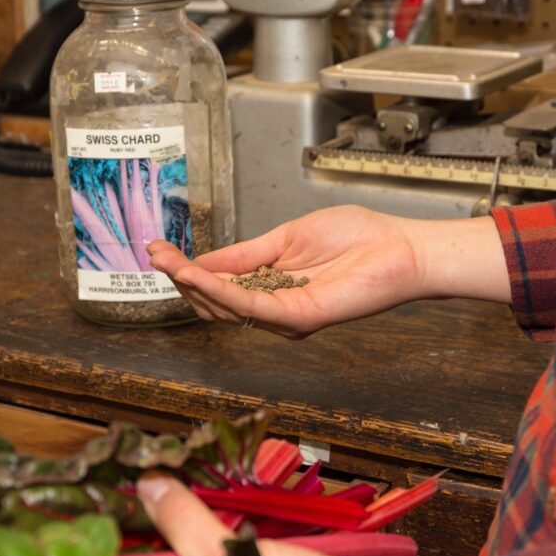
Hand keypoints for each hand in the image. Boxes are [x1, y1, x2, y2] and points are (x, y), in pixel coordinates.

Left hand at [136, 473, 482, 555]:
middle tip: (145, 482)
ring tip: (175, 482)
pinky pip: (235, 550)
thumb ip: (187, 525)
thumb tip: (148, 486)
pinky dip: (229, 524)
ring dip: (195, 519)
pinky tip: (222, 500)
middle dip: (160, 526)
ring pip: (202, 554)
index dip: (124, 546)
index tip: (107, 504)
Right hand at [149, 205, 506, 338]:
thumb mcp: (287, 237)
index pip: (219, 286)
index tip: (156, 249)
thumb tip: (203, 261)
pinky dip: (220, 291)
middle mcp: (275, 309)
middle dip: (182, 279)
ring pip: (226, 308)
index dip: (187, 270)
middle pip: (215, 303)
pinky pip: (251, 307)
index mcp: (271, 287)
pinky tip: (197, 275)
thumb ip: (245, 253)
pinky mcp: (299, 318)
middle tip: (155, 254)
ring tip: (167, 261)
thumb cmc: (356, 239)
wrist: (400, 247)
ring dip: (193, 284)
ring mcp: (286, 318)